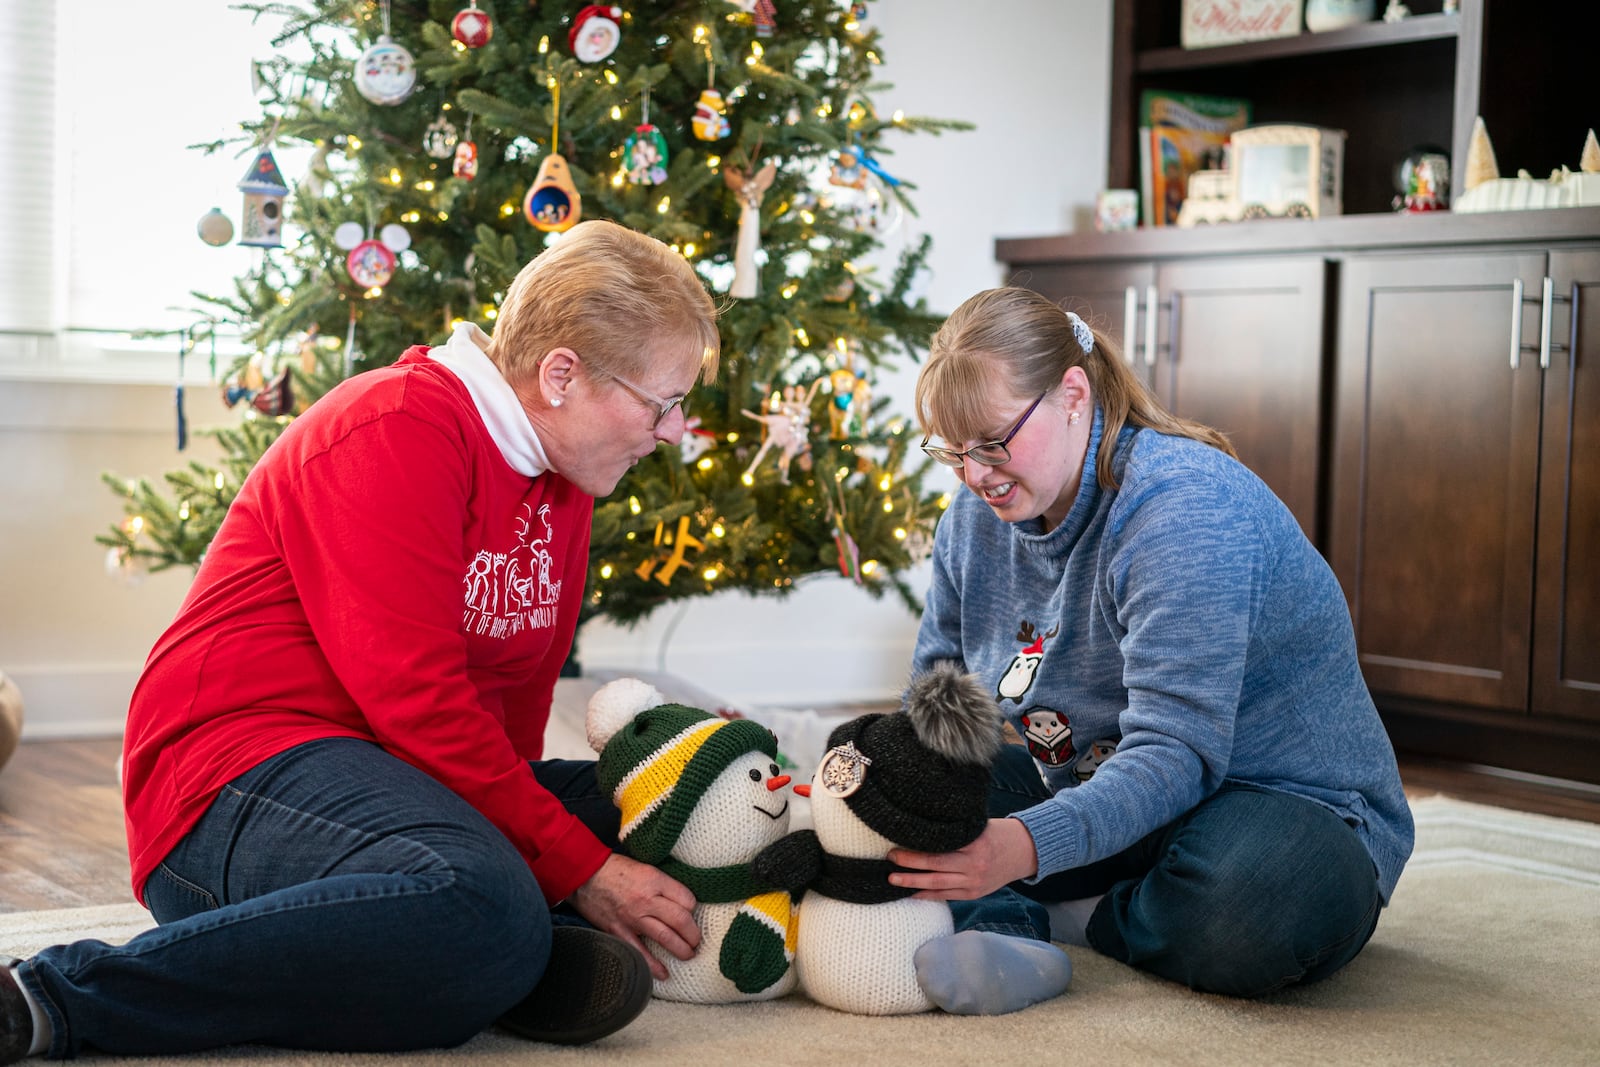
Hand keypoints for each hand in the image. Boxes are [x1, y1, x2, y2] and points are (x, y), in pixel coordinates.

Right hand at [567, 853, 699, 979]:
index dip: (693, 908)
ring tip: (688, 955)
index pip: (687, 899)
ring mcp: (633, 918)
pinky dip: (653, 966)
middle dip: (693, 934)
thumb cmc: (616, 869)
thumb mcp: (645, 867)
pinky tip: (664, 974)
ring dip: (682, 950)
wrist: (584, 875)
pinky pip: (640, 952)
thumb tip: (681, 900)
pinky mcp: (619, 931)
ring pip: (666, 938)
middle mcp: (646, 900)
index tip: (692, 913)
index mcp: (655, 880)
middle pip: (681, 921)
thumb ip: (663, 883)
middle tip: (696, 940)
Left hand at [886, 818, 1039, 900]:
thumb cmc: (997, 833)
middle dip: (910, 865)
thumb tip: (923, 829)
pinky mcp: (975, 893)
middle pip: (935, 867)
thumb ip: (955, 831)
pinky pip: (948, 896)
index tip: (897, 846)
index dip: (916, 849)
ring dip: (914, 883)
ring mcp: (974, 882)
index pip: (939, 847)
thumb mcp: (978, 826)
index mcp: (974, 844)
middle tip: (890, 861)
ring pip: (939, 884)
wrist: (1025, 851)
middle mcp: (974, 865)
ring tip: (894, 880)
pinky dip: (929, 895)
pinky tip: (913, 893)